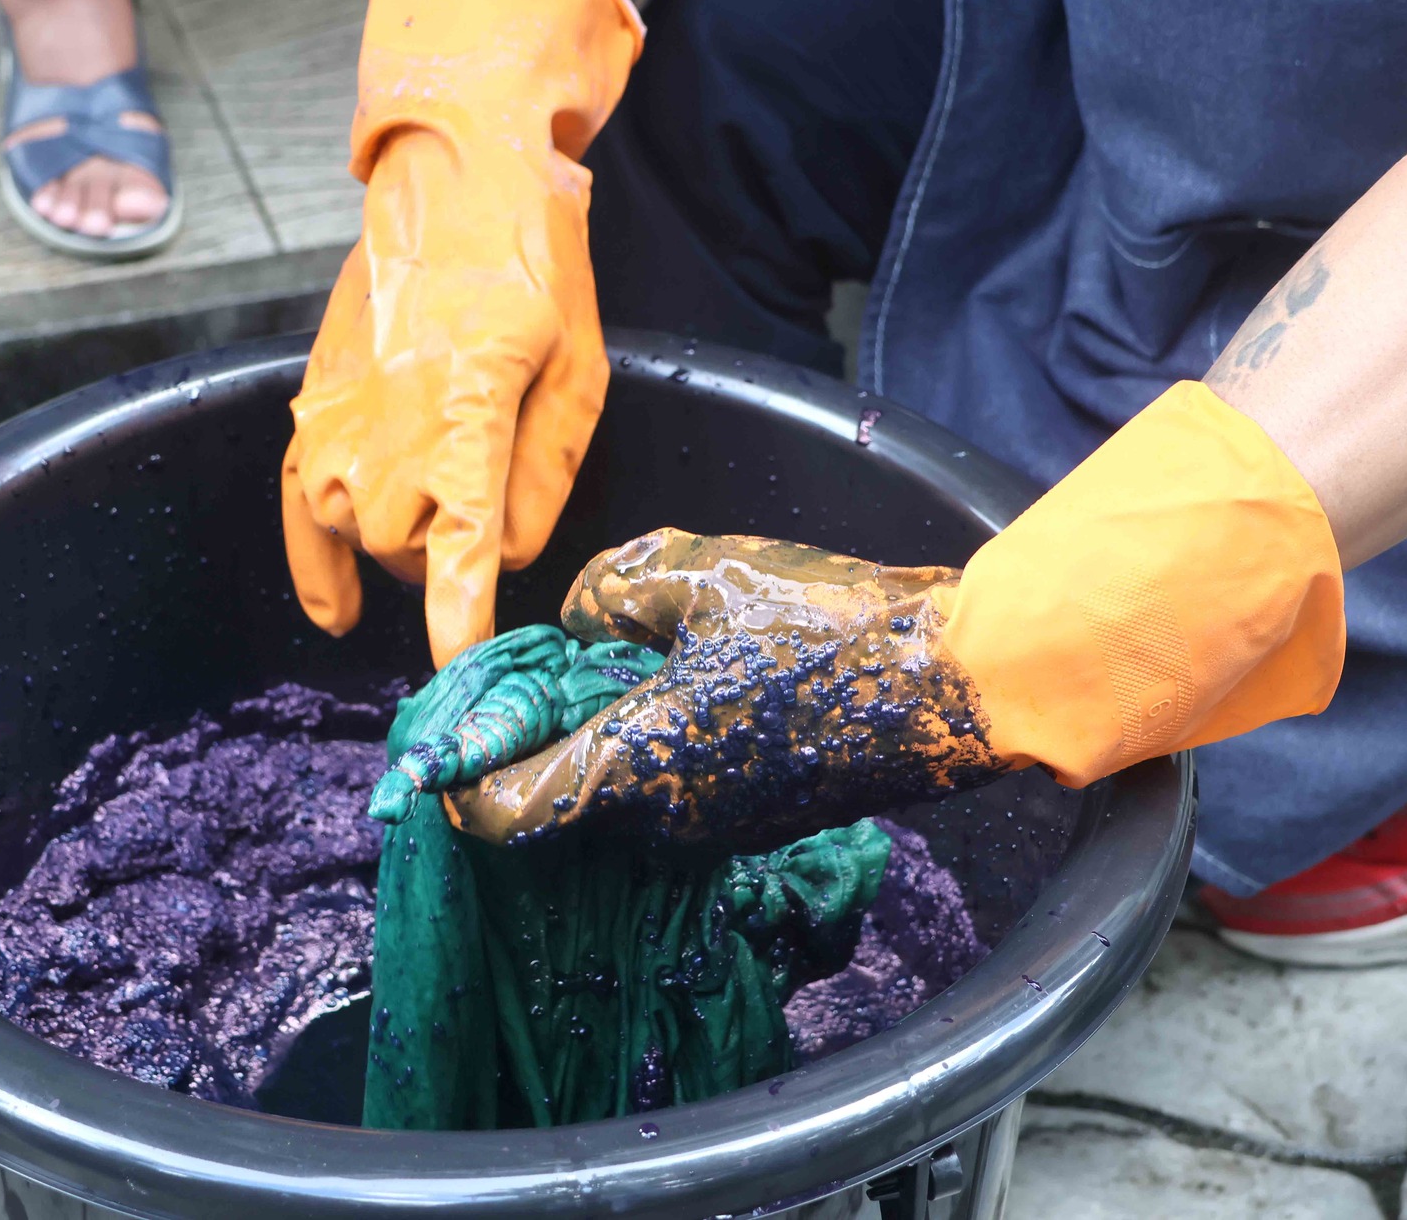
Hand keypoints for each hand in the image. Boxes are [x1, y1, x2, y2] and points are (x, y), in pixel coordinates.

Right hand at [281, 0, 642, 668]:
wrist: (453, 178)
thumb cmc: (533, 267)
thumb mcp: (577, 369)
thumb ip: (545, 476)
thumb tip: (506, 560)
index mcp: (461, 413)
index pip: (456, 546)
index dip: (460, 621)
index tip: (459, 679)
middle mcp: (383, 426)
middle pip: (411, 553)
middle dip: (453, 552)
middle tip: (494, 497)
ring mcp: (334, 418)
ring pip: (360, 536)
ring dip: (404, 540)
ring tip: (441, 497)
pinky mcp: (310, 405)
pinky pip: (296, 507)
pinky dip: (314, 565)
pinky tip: (335, 614)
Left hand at [442, 530, 1006, 850]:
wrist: (956, 684)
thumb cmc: (826, 627)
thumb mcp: (702, 573)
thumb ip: (612, 589)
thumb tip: (581, 619)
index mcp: (633, 770)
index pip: (501, 815)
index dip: (459, 777)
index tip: (450, 735)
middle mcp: (663, 824)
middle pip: (554, 806)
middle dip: (532, 742)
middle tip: (541, 672)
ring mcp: (713, 833)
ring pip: (615, 800)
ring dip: (596, 743)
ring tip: (620, 664)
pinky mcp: (754, 822)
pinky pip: (668, 797)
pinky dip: (649, 752)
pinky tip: (681, 684)